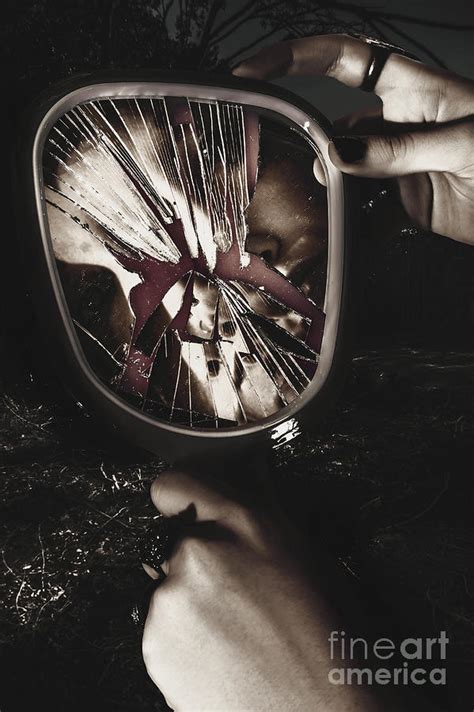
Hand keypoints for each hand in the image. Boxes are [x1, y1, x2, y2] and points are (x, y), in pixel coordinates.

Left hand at [142, 469, 387, 710]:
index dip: (180, 502)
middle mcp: (199, 552)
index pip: (175, 486)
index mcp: (243, 522)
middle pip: (173, 542)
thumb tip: (242, 482)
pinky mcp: (153, 644)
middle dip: (197, 563)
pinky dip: (181, 640)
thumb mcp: (307, 559)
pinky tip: (221, 659)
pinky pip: (158, 628)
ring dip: (190, 603)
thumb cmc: (332, 642)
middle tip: (233, 596)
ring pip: (167, 587)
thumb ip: (260, 517)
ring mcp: (171, 598)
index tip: (186, 515)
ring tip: (233, 636)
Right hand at [233, 34, 473, 243]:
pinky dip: (347, 223)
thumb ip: (399, 149)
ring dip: (325, 185)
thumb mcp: (461, 144)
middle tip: (287, 159)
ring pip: (344, 170)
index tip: (253, 70)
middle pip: (334, 119)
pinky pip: (363, 210)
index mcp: (413, 89)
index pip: (343, 59)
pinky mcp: (402, 203)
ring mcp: (397, 165)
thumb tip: (336, 153)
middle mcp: (397, 123)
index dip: (295, 56)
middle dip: (305, 136)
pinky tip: (336, 234)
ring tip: (316, 201)